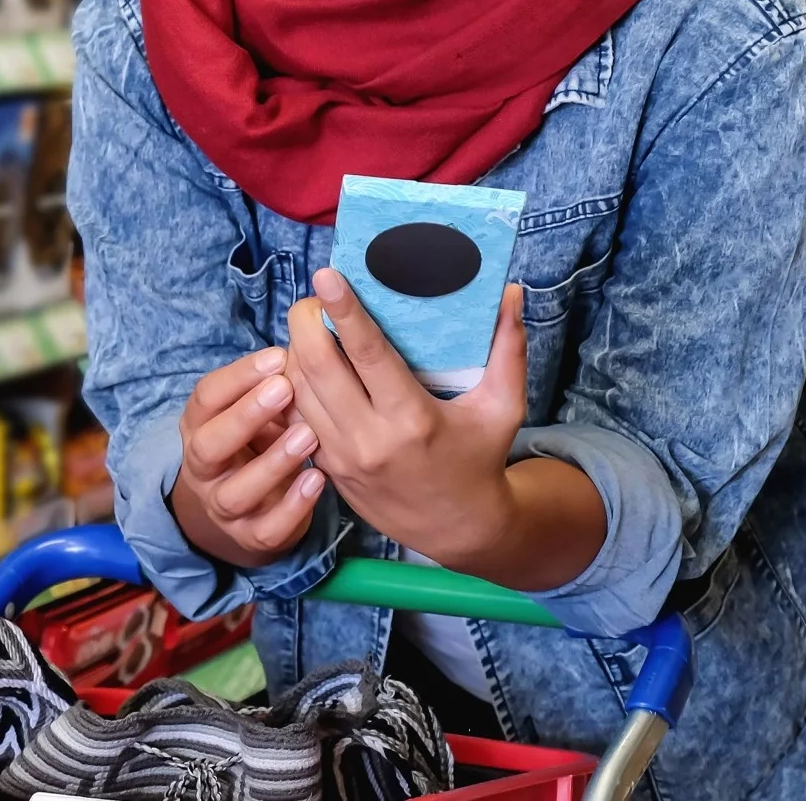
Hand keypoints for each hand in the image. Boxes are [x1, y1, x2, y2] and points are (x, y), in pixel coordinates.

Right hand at [170, 348, 324, 568]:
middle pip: (209, 445)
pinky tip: (318, 479)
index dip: (238, 377)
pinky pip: (267, 528)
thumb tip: (310, 337)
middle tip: (284, 389)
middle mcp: (203, 468)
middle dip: (244, 416)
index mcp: (200, 426)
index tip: (278, 356)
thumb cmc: (258, 440)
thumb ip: (273, 384)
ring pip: (236, 492)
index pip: (206, 398)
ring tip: (308, 436)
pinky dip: (292, 506)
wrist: (250, 507)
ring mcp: (224, 506)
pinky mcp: (251, 537)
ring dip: (272, 463)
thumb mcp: (257, 410)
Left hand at [284, 270, 528, 570]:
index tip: (326, 275)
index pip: (367, 355)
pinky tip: (308, 363)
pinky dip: (295, 384)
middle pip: (316, 366)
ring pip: (297, 389)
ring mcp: (342, 457)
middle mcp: (369, 439)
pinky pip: (297, 415)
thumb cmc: (480, 458)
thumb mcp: (504, 407)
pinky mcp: (327, 467)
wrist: (457, 529)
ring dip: (296, 349)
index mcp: (412, 419)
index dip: (343, 311)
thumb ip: (509, 348)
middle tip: (314, 296)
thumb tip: (511, 293)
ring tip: (311, 324)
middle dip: (305, 321)